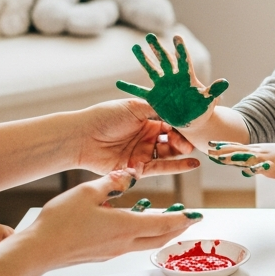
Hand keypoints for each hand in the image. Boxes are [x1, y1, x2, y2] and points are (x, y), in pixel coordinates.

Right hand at [16, 169, 199, 268]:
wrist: (38, 251)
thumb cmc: (61, 222)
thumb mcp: (87, 192)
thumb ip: (111, 182)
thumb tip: (128, 174)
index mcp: (126, 226)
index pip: (165, 223)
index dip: (183, 218)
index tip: (197, 215)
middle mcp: (124, 242)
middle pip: (160, 237)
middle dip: (178, 228)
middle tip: (189, 220)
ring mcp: (112, 252)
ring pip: (145, 242)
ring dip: (158, 231)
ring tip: (165, 219)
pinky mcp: (101, 255)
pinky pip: (128, 243)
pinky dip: (139, 233)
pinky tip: (131, 223)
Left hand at [76, 99, 200, 176]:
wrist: (81, 137)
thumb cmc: (104, 117)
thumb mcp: (134, 107)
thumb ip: (159, 108)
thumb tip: (182, 108)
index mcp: (147, 119)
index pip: (172, 122)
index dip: (183, 124)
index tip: (192, 124)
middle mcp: (147, 136)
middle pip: (174, 139)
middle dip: (184, 139)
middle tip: (188, 139)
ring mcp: (143, 153)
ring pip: (170, 154)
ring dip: (182, 152)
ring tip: (189, 149)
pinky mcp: (138, 169)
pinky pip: (162, 168)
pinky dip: (178, 167)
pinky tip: (193, 164)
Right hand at [115, 33, 228, 127]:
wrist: (193, 120)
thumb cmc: (202, 109)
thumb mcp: (208, 100)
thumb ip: (214, 91)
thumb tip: (225, 82)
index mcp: (186, 78)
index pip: (183, 60)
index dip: (180, 49)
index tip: (177, 36)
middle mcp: (172, 79)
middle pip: (164, 60)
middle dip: (157, 48)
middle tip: (149, 35)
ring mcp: (162, 87)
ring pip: (151, 70)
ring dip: (143, 59)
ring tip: (135, 47)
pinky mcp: (154, 98)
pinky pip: (140, 93)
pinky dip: (130, 89)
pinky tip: (118, 83)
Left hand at [208, 141, 274, 179]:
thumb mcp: (264, 158)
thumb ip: (252, 163)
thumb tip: (240, 168)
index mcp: (254, 150)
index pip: (236, 147)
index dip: (222, 146)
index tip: (209, 144)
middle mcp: (257, 152)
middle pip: (238, 151)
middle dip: (223, 152)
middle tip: (209, 151)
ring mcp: (265, 159)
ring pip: (247, 158)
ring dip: (234, 157)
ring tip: (222, 159)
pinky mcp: (273, 167)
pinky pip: (264, 168)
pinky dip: (256, 169)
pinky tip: (248, 171)